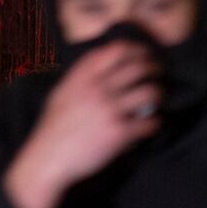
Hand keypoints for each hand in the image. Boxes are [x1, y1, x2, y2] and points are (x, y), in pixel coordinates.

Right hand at [3, 41, 162, 207]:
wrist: (48, 159)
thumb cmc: (53, 128)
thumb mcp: (62, 93)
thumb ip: (81, 77)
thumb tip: (101, 66)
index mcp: (83, 76)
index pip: (116, 50)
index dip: (135, 49)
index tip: (144, 54)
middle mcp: (98, 88)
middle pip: (137, 67)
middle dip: (153, 67)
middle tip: (158, 72)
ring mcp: (109, 109)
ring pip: (148, 91)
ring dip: (158, 93)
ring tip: (158, 97)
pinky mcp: (118, 132)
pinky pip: (148, 122)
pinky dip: (154, 122)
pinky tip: (152, 124)